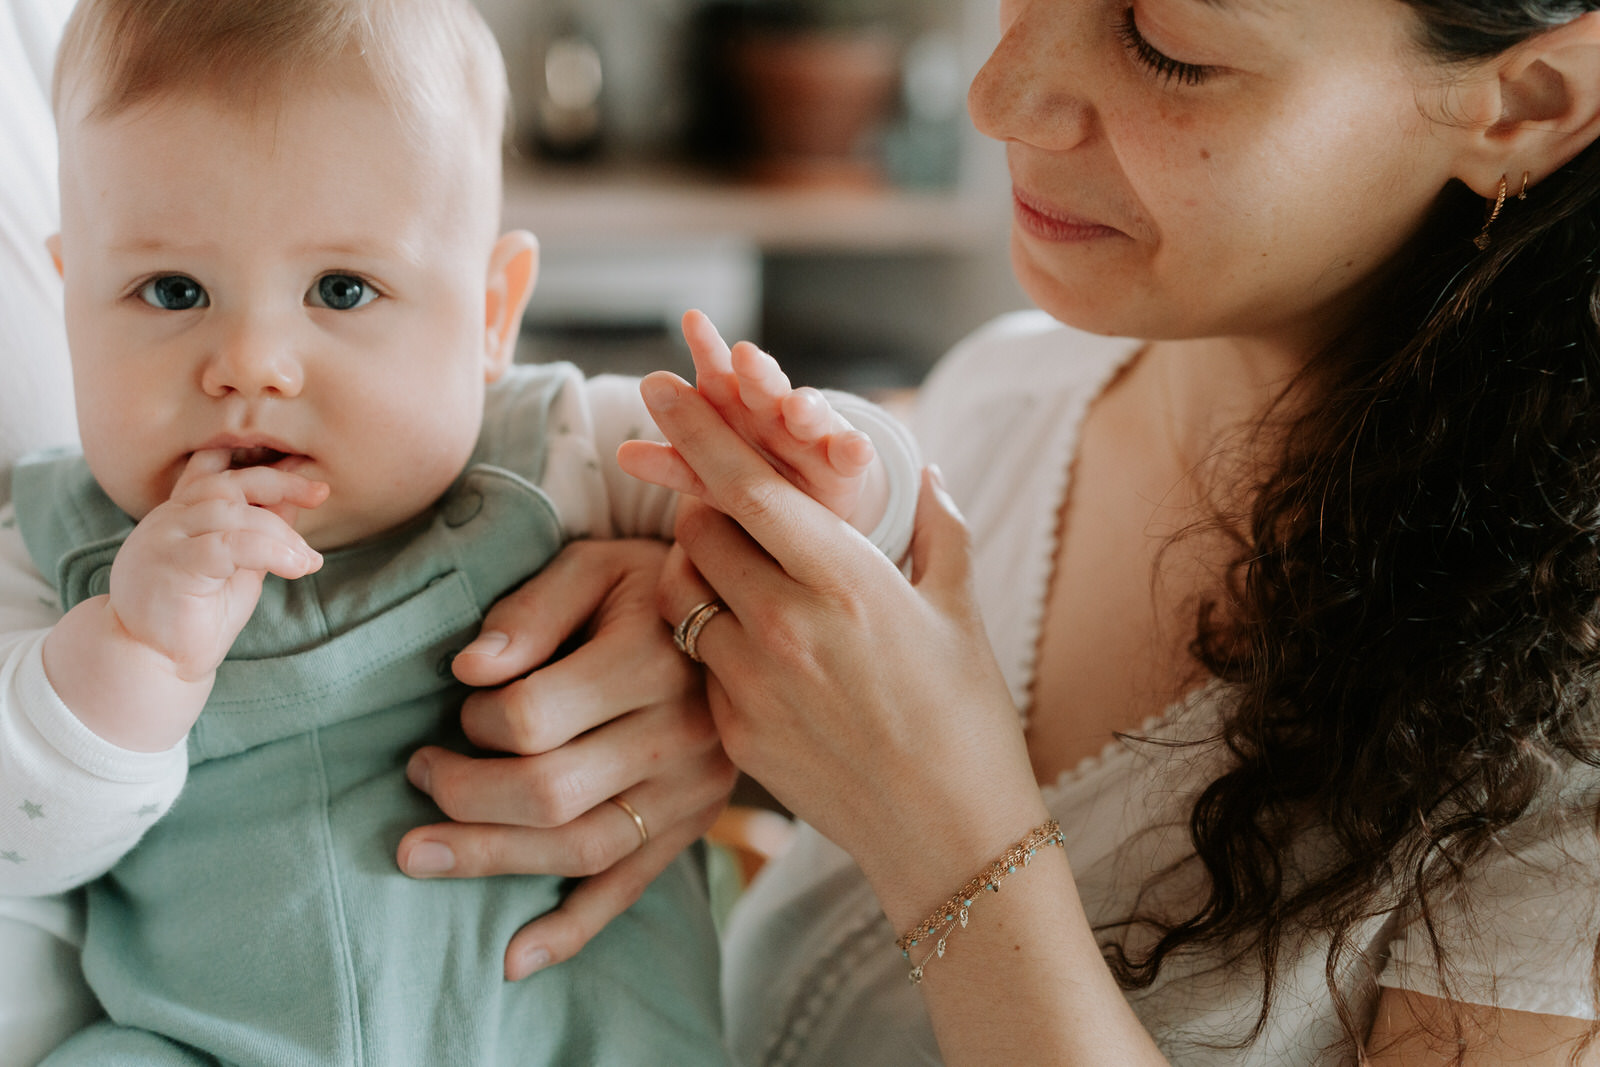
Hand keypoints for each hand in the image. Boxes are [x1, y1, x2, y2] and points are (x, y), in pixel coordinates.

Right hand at [43, 449, 325, 750]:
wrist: (153, 662)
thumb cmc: (196, 617)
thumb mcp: (238, 567)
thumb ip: (258, 534)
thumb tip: (295, 502)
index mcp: (180, 514)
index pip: (218, 470)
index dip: (265, 469)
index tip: (312, 482)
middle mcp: (168, 519)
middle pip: (227, 483)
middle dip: (279, 484)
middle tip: (319, 495)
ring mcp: (164, 539)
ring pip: (231, 513)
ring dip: (280, 533)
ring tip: (307, 559)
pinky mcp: (172, 565)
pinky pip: (228, 545)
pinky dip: (270, 551)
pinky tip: (296, 568)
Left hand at [395, 539, 736, 979]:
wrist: (740, 619)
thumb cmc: (643, 587)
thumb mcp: (593, 566)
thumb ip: (530, 611)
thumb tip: (469, 669)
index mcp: (653, 660)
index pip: (534, 719)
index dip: (475, 719)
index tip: (459, 702)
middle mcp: (683, 734)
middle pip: (551, 794)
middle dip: (464, 796)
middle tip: (415, 774)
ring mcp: (693, 791)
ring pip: (583, 849)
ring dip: (492, 860)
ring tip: (418, 856)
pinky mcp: (692, 827)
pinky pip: (629, 888)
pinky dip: (571, 929)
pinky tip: (513, 959)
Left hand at [617, 309, 882, 530]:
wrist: (804, 504)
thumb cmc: (751, 475)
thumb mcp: (709, 474)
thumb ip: (674, 463)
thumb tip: (622, 456)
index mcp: (736, 407)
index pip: (717, 374)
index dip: (706, 350)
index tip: (692, 319)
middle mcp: (774, 411)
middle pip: (764, 386)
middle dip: (757, 371)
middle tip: (746, 356)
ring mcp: (812, 435)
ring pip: (809, 414)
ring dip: (806, 406)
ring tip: (799, 406)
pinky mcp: (845, 463)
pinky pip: (851, 454)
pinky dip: (856, 449)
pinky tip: (858, 448)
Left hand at [638, 374, 1047, 925]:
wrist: (950, 836)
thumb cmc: (967, 719)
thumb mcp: (960, 612)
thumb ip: (938, 530)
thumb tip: (925, 471)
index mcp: (845, 581)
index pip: (747, 487)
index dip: (698, 430)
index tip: (661, 385)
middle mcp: (786, 626)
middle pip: (699, 532)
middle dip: (704, 507)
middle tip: (728, 508)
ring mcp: (751, 684)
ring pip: (680, 595)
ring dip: (696, 573)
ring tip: (736, 580)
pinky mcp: (732, 733)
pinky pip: (696, 662)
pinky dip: (712, 642)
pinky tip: (758, 654)